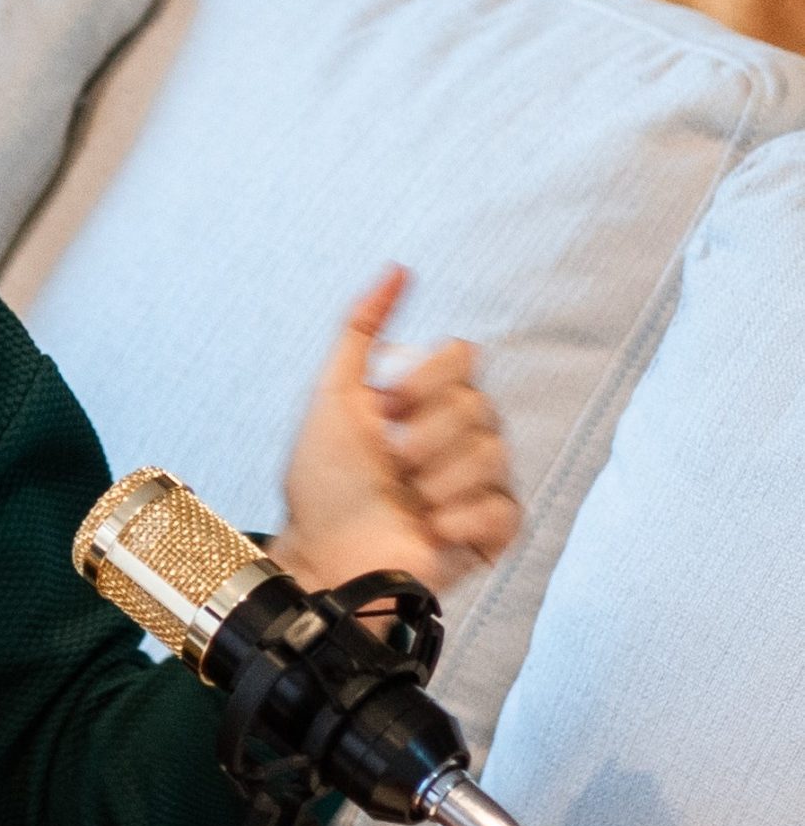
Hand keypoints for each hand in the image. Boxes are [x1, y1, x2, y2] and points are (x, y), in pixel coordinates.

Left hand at [275, 268, 520, 597]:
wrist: (323, 556)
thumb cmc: (322, 485)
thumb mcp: (330, 397)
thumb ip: (359, 330)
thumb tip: (396, 270)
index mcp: (430, 399)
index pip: (463, 354)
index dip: (424, 382)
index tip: (381, 410)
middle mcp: (462, 435)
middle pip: (477, 406)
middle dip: (420, 439)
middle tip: (389, 465)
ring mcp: (480, 483)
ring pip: (492, 455)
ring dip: (433, 482)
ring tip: (405, 502)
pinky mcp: (492, 531)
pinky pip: (503, 509)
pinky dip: (458, 520)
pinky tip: (429, 529)